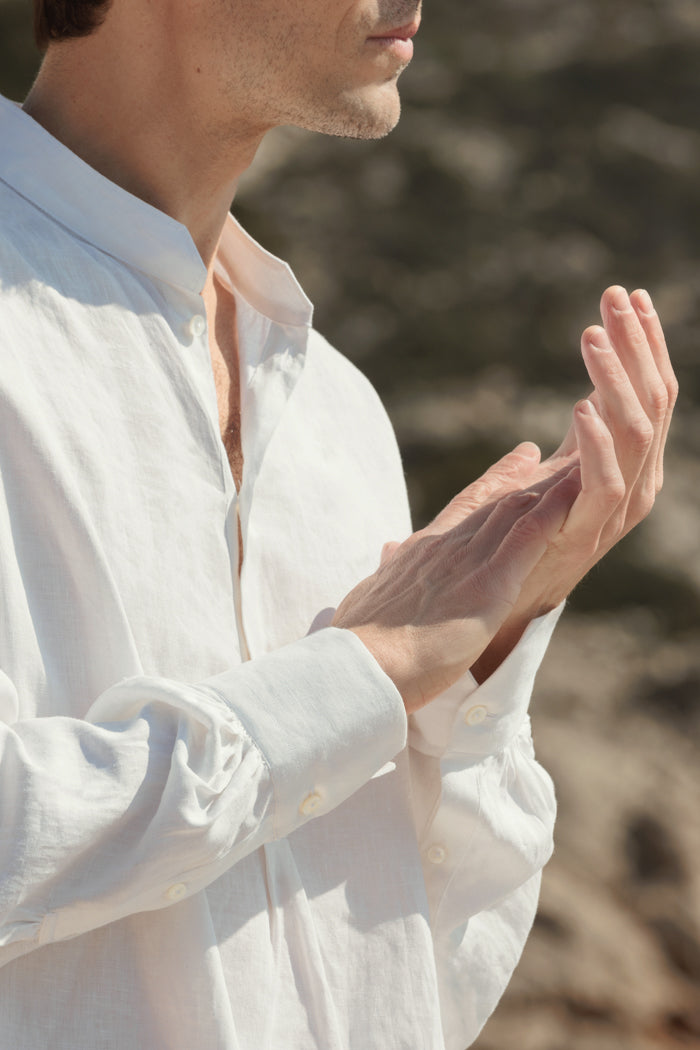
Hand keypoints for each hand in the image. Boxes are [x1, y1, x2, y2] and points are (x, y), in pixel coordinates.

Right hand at [332, 446, 579, 712]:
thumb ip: (386, 573)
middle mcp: (444, 547)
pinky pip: (530, 536)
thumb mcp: (367, 597)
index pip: (456, 512)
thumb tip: (387, 552)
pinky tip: (578, 492)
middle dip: (512, 477)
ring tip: (570, 464)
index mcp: (417, 554)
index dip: (481, 489)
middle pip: (487, 502)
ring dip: (544, 487)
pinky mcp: (490, 583)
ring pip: (513, 509)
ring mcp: (468, 561)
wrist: (362, 664)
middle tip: (532, 453)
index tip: (498, 471)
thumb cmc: (361, 643)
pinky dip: (555, 511)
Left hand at [471, 285, 676, 680]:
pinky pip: (604, 484)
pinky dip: (596, 443)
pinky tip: (580, 404)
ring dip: (617, 379)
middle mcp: (633, 486)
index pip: (650, 393)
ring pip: (635, 433)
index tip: (630, 295)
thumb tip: (563, 419)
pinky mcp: (585, 536)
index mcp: (627, 468)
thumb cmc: (513, 541)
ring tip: (593, 333)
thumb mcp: (544, 486)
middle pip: (652, 403)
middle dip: (639, 346)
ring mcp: (614, 513)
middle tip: (618, 295)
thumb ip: (563, 450)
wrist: (491, 604)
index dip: (644, 345)